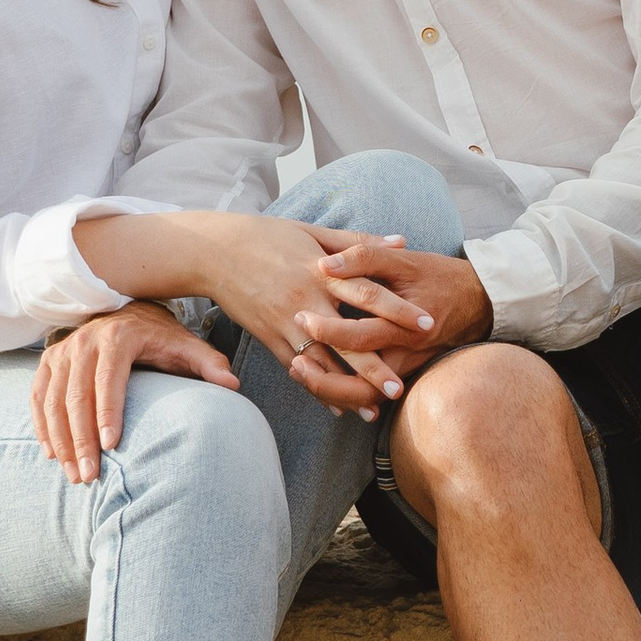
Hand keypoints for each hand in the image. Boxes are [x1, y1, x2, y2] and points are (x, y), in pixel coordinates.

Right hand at [33, 302, 235, 483]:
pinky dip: (43, 427)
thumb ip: (209, 364)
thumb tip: (233, 386)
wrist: (128, 312)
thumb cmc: (161, 337)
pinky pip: (39, 397)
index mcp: (118, 337)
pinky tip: (52, 455)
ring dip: (61, 441)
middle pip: (76, 396)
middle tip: (90, 476)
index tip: (112, 447)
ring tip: (74, 474)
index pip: (109, 378)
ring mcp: (63, 351)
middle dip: (81, 439)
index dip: (108, 413)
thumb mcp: (187, 346)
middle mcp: (85, 341)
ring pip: (53, 400)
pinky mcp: (49, 362)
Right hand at [199, 214, 443, 416]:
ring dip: (347, 387)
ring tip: (374, 408)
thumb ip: (357, 241)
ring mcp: (285, 322)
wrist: (213, 251)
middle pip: (347, 337)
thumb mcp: (312, 232)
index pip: (368, 292)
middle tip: (400, 386)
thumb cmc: (266, 235)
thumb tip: (402, 241)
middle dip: (375, 365)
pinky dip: (318, 387)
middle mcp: (305, 301)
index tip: (427, 325)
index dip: (398, 310)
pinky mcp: (268, 337)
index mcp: (321, 271)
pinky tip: (336, 407)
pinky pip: (296, 368)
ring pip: (322, 362)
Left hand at [278, 242, 490, 400]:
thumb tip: (326, 263)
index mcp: (406, 324)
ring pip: (367, 397)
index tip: (300, 317)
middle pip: (363, 387)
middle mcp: (407, 352)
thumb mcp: (405, 260)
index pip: (361, 337)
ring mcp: (406, 367)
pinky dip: (346, 392)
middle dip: (324, 380)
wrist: (480, 301)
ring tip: (301, 374)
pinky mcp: (404, 371)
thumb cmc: (440, 276)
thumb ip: (365, 256)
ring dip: (332, 393)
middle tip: (294, 364)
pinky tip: (321, 381)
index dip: (328, 331)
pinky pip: (373, 393)